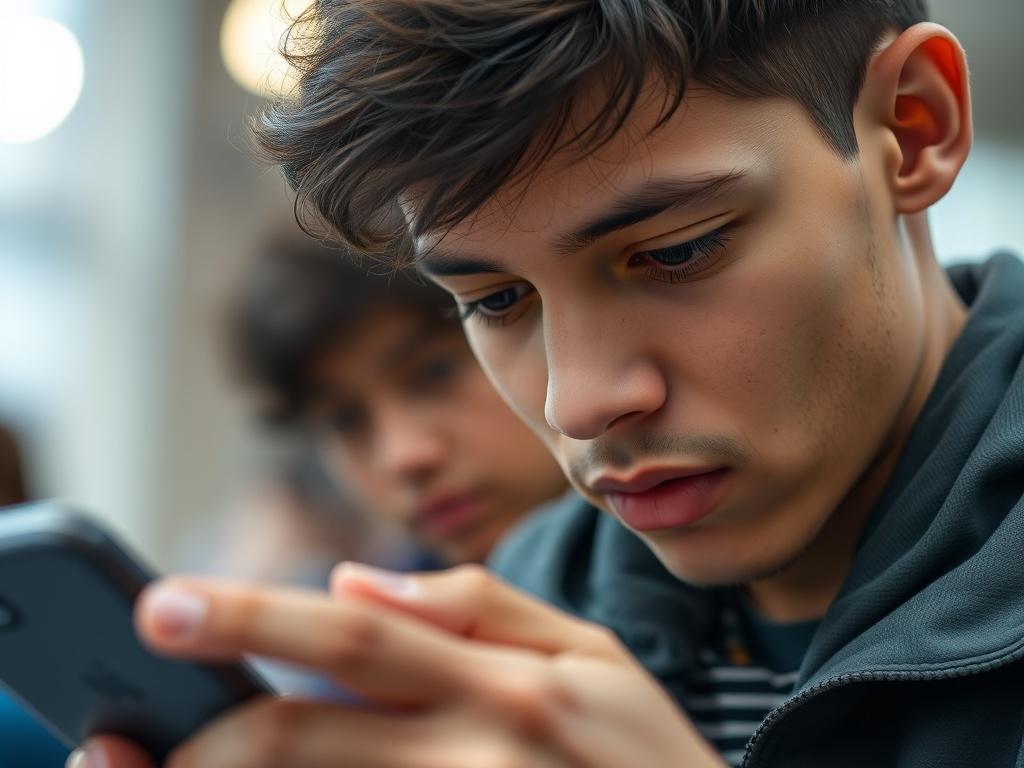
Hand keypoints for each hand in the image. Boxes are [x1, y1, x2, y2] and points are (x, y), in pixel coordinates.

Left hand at [69, 564, 724, 767]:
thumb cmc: (646, 761)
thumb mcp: (594, 658)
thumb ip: (478, 607)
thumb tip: (358, 576)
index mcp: (506, 682)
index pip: (361, 632)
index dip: (258, 616)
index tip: (165, 606)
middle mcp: (480, 753)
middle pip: (309, 736)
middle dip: (204, 738)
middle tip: (118, 737)